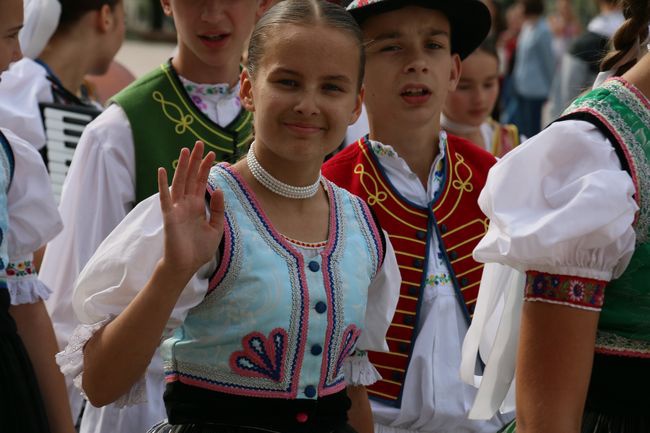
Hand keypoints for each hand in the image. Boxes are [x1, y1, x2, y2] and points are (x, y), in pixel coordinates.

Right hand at [158, 141, 223, 274]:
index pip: (201, 183)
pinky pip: (165, 197)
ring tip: (186, 150)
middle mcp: (186, 204)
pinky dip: (163, 184)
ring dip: (182, 166)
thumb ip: (218, 209)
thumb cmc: (199, 250)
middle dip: (195, 161)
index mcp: (197, 206)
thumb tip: (219, 189)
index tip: (213, 154)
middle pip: (190, 178)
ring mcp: (176, 208)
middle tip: (199, 143)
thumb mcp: (216, 228)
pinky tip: (163, 170)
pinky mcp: (169, 216)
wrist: (186, 266)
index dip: (206, 168)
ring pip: (179, 182)